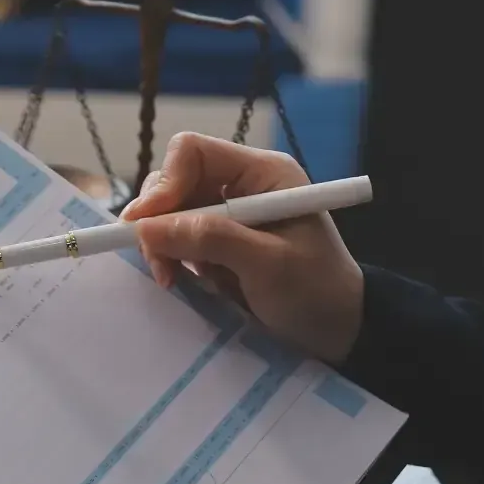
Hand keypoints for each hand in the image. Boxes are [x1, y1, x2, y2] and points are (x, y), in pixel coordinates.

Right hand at [126, 132, 365, 364]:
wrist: (337, 329)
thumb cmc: (315, 292)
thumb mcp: (267, 264)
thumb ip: (211, 239)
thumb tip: (146, 228)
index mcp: (263, 173)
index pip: (193, 153)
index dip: (164, 185)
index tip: (145, 228)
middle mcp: (242, 185)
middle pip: (175, 181)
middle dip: (158, 221)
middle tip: (158, 263)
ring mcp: (229, 214)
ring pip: (170, 213)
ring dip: (162, 245)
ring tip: (171, 279)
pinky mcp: (219, 243)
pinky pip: (178, 239)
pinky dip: (171, 259)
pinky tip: (182, 281)